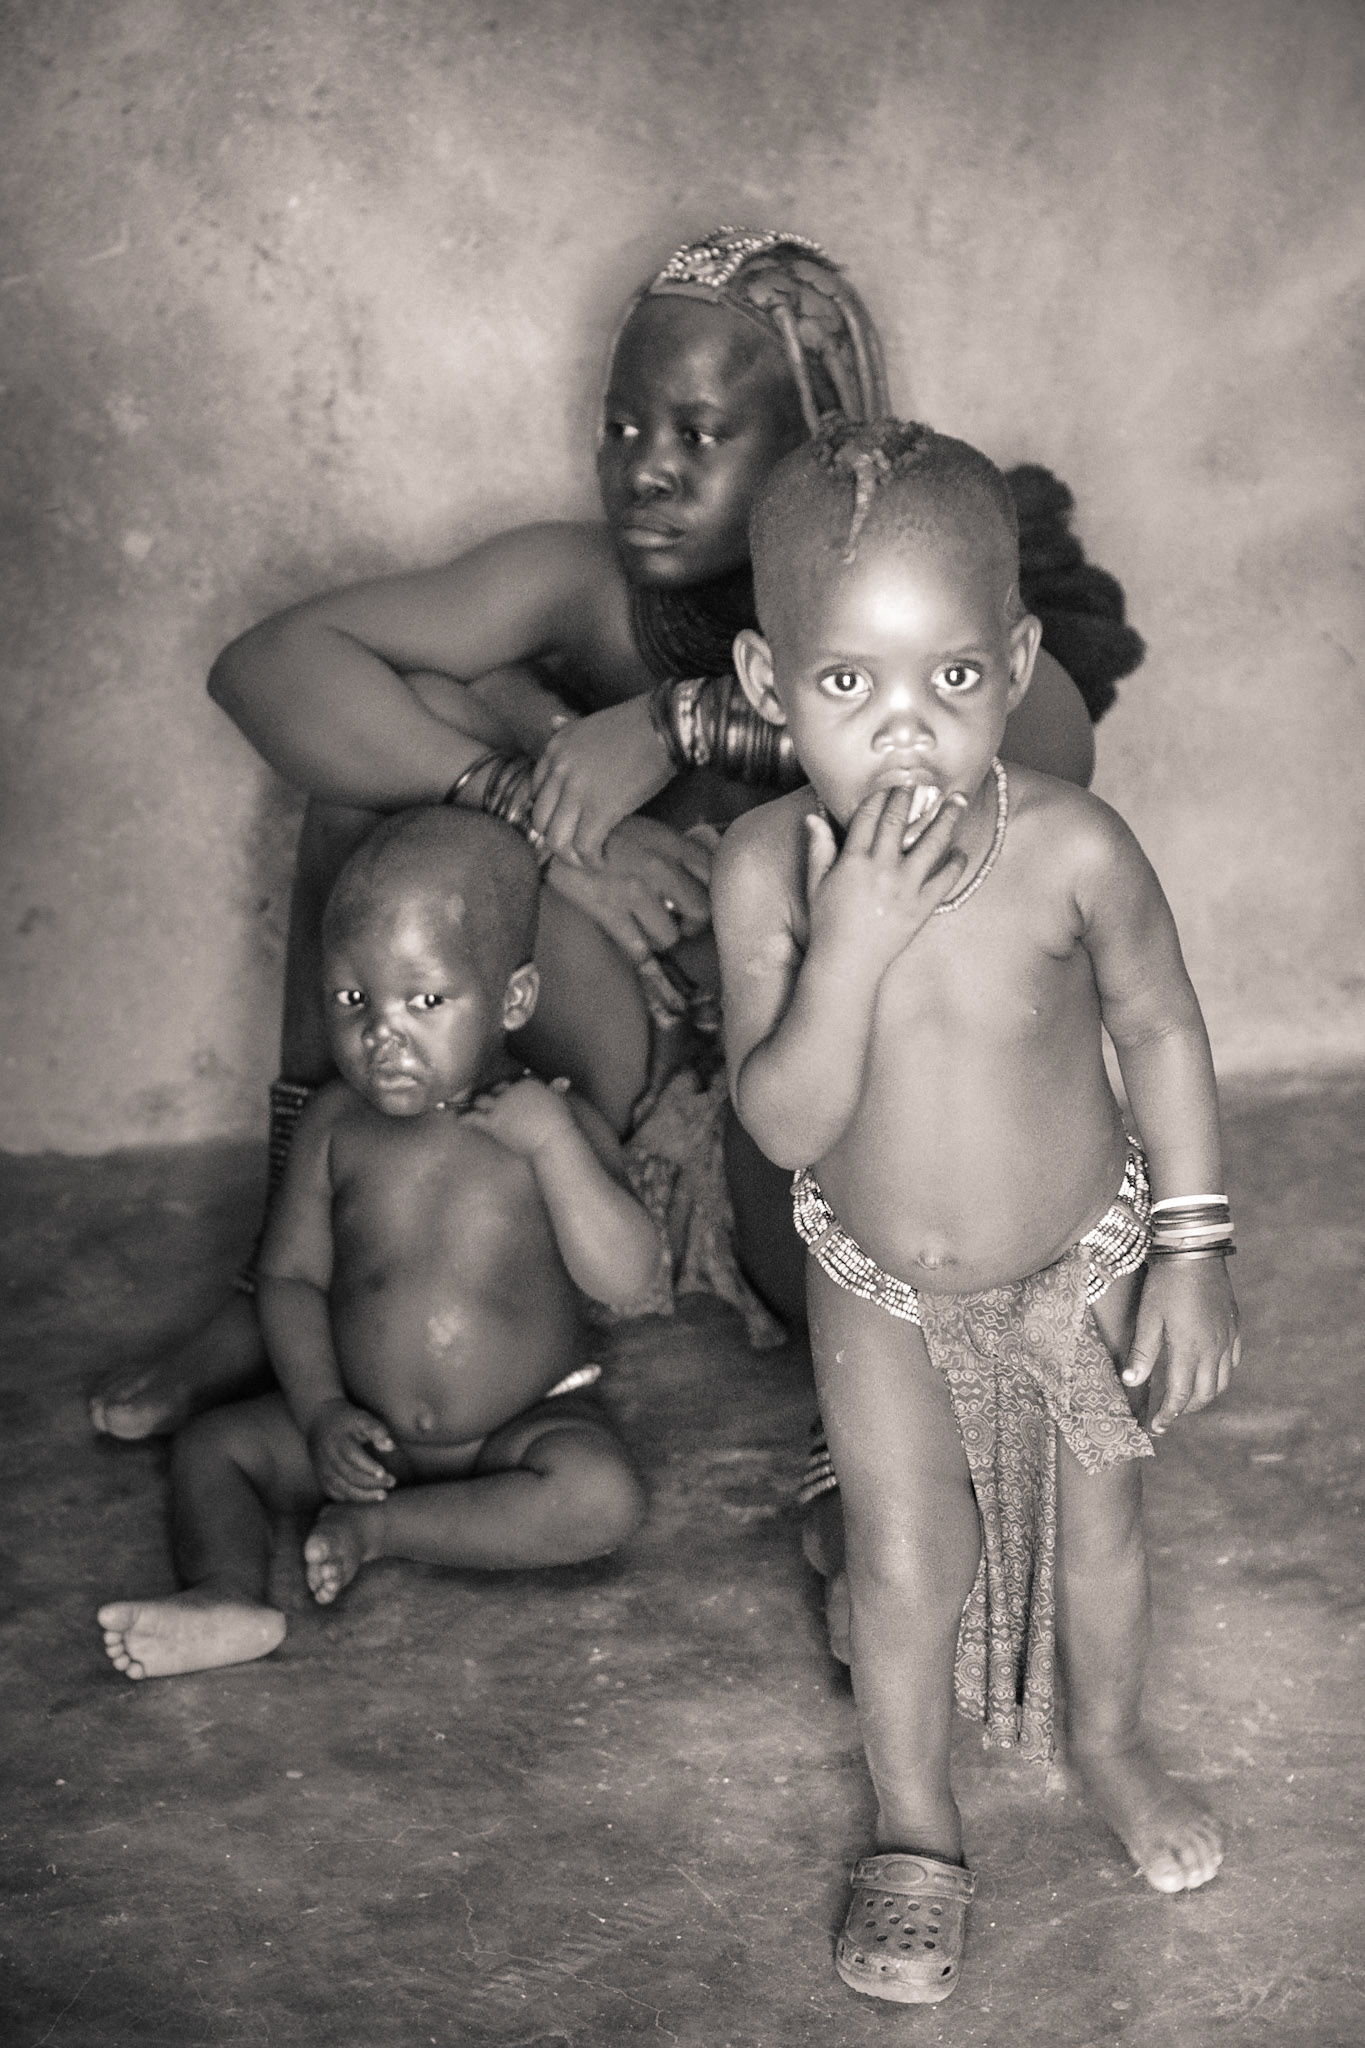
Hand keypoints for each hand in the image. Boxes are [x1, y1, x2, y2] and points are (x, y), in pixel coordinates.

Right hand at [307, 1398, 396, 1502]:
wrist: (318, 1420)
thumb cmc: (347, 1420)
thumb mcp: (361, 1417)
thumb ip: (376, 1430)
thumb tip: (390, 1446)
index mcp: (339, 1439)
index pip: (352, 1455)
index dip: (368, 1466)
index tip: (384, 1472)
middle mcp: (328, 1456)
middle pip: (348, 1474)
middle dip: (371, 1482)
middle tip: (391, 1482)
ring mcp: (323, 1468)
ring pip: (340, 1488)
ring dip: (362, 1495)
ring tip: (382, 1495)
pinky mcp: (321, 1476)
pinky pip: (333, 1492)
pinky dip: (349, 1498)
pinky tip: (365, 1497)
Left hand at [462, 1072, 573, 1158]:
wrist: (550, 1137)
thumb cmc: (560, 1120)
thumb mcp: (560, 1100)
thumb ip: (557, 1089)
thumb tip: (563, 1081)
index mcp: (528, 1083)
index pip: (515, 1081)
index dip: (511, 1088)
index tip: (509, 1091)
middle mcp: (510, 1091)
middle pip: (496, 1088)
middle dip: (493, 1093)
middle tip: (490, 1097)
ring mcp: (499, 1106)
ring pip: (481, 1100)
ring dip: (476, 1102)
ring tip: (469, 1104)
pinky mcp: (492, 1122)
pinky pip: (473, 1118)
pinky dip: (465, 1118)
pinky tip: (458, 1119)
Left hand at [530, 696, 674, 863]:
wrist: (663, 727)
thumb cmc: (634, 724)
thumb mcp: (589, 722)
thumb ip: (566, 729)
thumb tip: (552, 723)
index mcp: (554, 750)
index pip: (534, 794)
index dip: (550, 815)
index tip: (568, 823)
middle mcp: (558, 771)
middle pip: (541, 822)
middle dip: (557, 840)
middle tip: (577, 846)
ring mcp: (577, 792)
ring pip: (557, 841)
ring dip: (572, 857)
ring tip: (589, 858)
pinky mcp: (600, 810)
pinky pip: (584, 847)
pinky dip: (592, 861)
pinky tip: (603, 859)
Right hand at [544, 814, 711, 967]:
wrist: (555, 842)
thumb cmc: (604, 836)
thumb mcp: (647, 830)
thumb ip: (677, 851)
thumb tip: (702, 877)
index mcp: (671, 844)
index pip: (714, 876)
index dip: (713, 894)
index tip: (702, 901)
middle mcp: (660, 869)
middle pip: (701, 912)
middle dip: (693, 923)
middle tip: (682, 924)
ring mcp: (635, 892)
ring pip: (670, 936)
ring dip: (662, 939)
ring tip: (653, 932)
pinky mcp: (611, 912)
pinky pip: (639, 950)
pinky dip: (641, 955)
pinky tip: (638, 949)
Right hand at [806, 785, 968, 977]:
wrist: (847, 964)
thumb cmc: (827, 925)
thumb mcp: (816, 884)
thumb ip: (819, 849)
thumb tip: (813, 816)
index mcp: (854, 861)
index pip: (869, 816)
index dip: (880, 794)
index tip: (891, 779)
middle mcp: (882, 869)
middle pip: (900, 821)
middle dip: (911, 796)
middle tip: (923, 779)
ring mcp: (905, 888)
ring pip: (931, 843)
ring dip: (946, 818)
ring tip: (958, 800)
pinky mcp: (922, 907)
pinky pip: (945, 879)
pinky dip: (956, 863)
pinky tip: (961, 851)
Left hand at [1123, 1257, 1240, 1433]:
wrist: (1196, 1251)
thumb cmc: (1167, 1283)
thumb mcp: (1148, 1316)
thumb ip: (1142, 1352)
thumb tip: (1131, 1382)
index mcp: (1189, 1350)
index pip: (1178, 1396)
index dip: (1166, 1416)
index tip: (1154, 1427)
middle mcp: (1213, 1350)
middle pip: (1203, 1395)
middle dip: (1184, 1410)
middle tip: (1166, 1416)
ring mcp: (1227, 1339)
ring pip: (1221, 1382)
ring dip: (1203, 1397)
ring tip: (1185, 1399)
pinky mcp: (1234, 1327)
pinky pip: (1232, 1362)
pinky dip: (1220, 1376)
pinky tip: (1208, 1373)